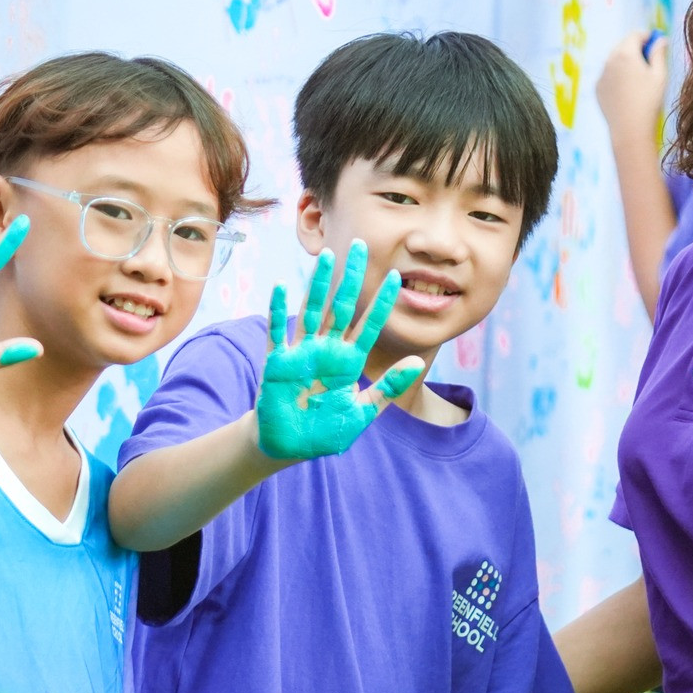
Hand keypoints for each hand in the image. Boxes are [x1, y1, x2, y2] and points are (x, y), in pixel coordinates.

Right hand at [257, 240, 423, 460]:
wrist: (288, 447)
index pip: (369, 325)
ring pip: (313, 310)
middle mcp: (327, 350)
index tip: (396, 278)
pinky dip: (279, 310)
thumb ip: (388, 388)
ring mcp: (302, 353)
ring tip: (328, 256)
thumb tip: (415, 361)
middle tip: (361, 245)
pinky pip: (278, 332)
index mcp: (349, 362)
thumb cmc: (324, 431)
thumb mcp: (362, 413)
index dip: (382, 303)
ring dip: (319, 283)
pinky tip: (282, 286)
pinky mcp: (277, 363)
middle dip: (352, 278)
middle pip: (342, 306)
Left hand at [596, 31, 667, 156]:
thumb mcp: (660, 75)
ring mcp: (601, 75)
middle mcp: (610, 61)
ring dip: (625, 62)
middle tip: (649, 60)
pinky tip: (628, 91)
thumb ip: (659, 54)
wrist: (630, 129)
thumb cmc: (649, 101)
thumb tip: (661, 40)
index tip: (655, 43)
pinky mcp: (598, 88)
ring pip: (614, 60)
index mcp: (626, 54)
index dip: (647, 36)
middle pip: (623, 45)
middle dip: (635, 48)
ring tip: (639, 79)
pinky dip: (617, 76)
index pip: (635, 35)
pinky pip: (608, 75)